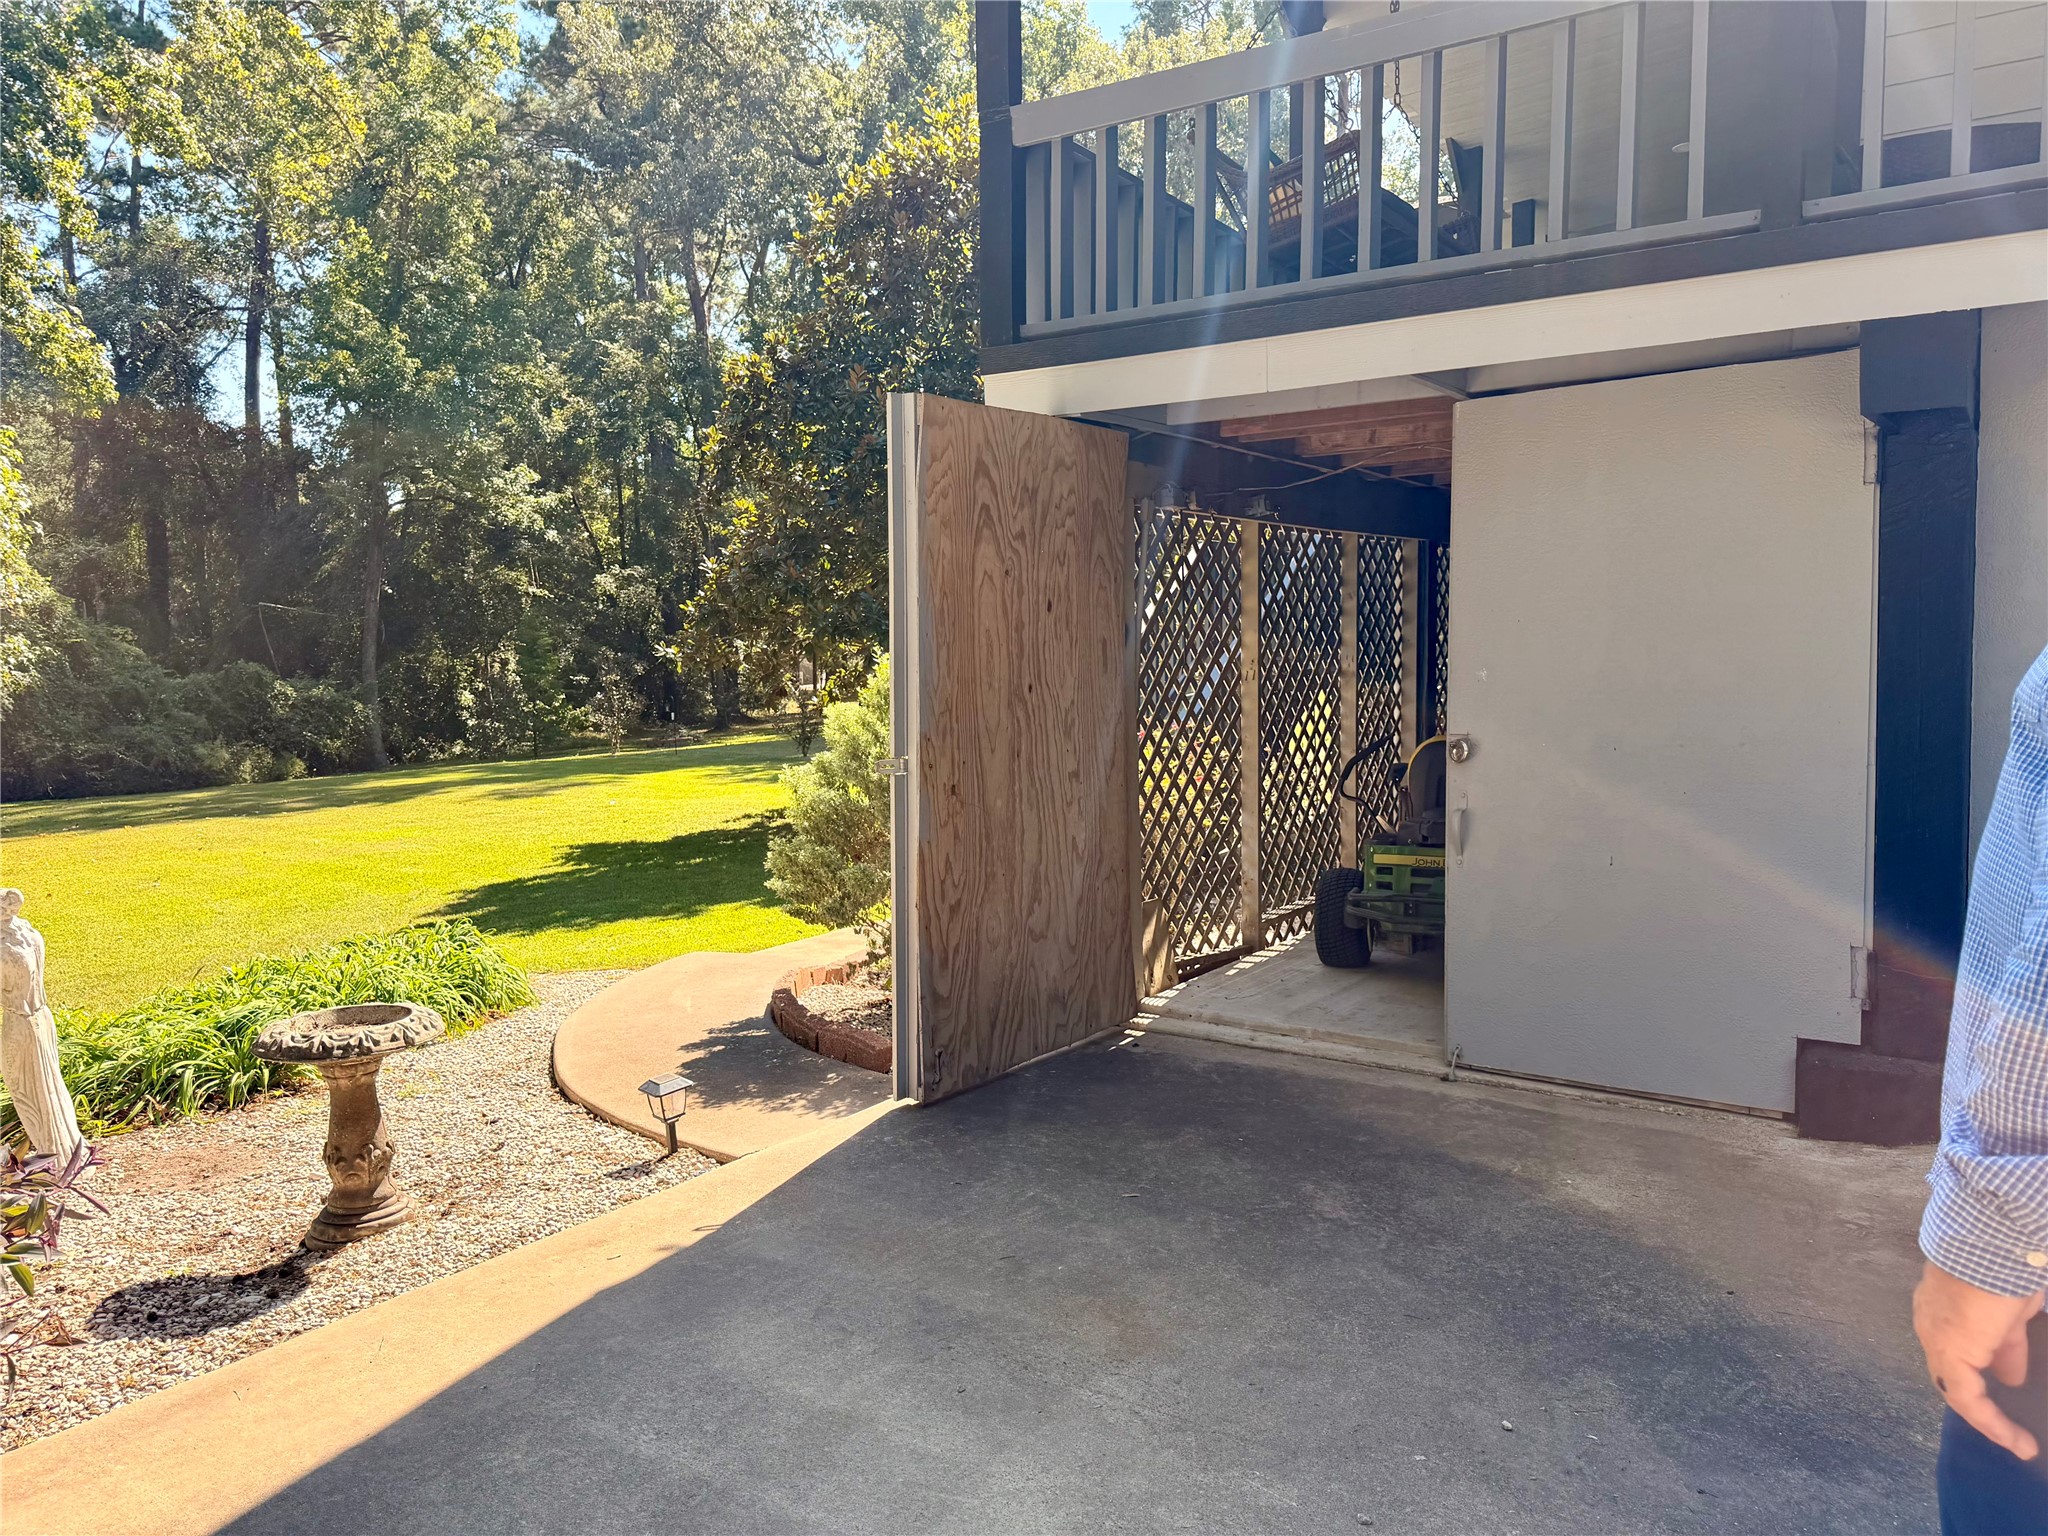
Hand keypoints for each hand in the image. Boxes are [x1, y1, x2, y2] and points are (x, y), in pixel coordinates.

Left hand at [1913, 1260, 2043, 1460]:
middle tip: (2013, 1425)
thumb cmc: (2003, 1266)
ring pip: (1958, 1390)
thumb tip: (2011, 1374)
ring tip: (2019, 1444)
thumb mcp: (2010, 1311)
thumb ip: (2006, 1342)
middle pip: (1955, 1372)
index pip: (1960, 1347)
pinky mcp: (1948, 1354)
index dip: (1986, 1368)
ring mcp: (1935, 1339)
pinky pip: (1966, 1399)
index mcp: (1944, 1309)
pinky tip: (2014, 1440)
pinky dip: (1990, 1422)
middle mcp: (1931, 1325)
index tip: (2010, 1386)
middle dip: (1984, 1400)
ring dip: (1989, 1419)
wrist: (1990, 1244)